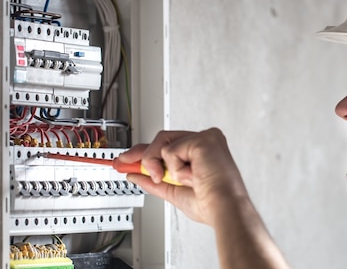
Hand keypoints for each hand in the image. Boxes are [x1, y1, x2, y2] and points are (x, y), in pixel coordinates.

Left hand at [117, 128, 248, 225]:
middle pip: (162, 139)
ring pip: (162, 142)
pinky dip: (175, 168)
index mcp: (201, 153)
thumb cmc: (210, 204)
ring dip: (160, 166)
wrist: (223, 209)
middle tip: (123, 164)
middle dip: (140, 154)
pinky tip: (192, 176)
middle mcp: (204, 142)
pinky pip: (170, 150)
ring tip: (177, 180)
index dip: (145, 152)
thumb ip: (154, 180)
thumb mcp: (174, 191)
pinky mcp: (202, 139)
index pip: (169, 145)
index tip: (127, 160)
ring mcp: (204, 138)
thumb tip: (135, 174)